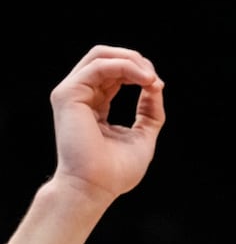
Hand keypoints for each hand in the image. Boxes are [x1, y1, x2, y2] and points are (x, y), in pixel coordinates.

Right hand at [50, 46, 164, 205]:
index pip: (116, 74)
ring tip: (151, 78)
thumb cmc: (116, 171)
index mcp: (95, 104)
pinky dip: (124, 67)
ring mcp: (72, 93)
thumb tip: (156, 84)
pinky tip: (143, 79)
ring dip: (131, 61)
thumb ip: (149, 111)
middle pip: (106, 58)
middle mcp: (81, 95)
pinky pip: (99, 66)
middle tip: (155, 78)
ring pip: (101, 55)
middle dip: (135, 61)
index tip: (159, 87)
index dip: (140, 73)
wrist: (95, 187)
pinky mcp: (68, 94)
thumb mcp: (143, 135)